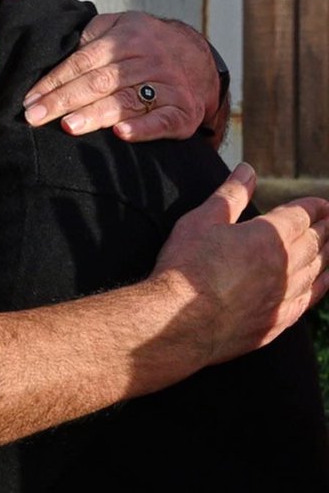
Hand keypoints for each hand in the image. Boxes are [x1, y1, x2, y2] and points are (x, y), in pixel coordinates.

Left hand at [23, 11, 221, 141]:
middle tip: (35, 117)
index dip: (54, 81)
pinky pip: (163, 120)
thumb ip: (91, 36)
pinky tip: (121, 133)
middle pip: (99, 82)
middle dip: (63, 101)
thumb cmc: (144, 45)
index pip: (83, 61)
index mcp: (127, 37)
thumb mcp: (121, 26)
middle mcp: (148, 59)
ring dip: (96, 114)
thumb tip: (53, 55)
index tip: (29, 100)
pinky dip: (143, 128)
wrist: (198, 58)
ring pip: (126, 101)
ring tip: (69, 125)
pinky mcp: (183, 111)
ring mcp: (168, 85)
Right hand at [154, 164, 328, 363]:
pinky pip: (310, 299)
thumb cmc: (186, 268)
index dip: (314, 207)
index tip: (322, 203)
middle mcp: (286, 265)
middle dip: (325, 228)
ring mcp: (285, 296)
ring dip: (326, 255)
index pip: (302, 216)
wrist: (179, 323)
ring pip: (318, 270)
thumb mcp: (202, 221)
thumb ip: (230, 195)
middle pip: (316, 242)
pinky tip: (323, 281)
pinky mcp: (278, 322)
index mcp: (269, 236)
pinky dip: (321, 286)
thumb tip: (246, 170)